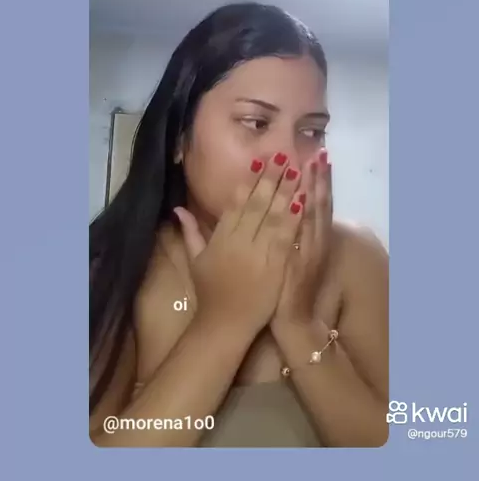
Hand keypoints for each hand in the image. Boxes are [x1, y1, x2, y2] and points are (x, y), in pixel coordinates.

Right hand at [173, 153, 304, 336]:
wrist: (224, 325)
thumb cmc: (210, 293)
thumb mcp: (195, 261)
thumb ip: (189, 232)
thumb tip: (177, 208)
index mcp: (221, 238)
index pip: (237, 203)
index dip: (250, 181)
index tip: (260, 162)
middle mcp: (239, 241)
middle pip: (257, 204)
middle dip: (271, 178)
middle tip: (283, 155)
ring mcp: (258, 254)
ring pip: (274, 217)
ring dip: (286, 192)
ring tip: (297, 170)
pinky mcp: (275, 267)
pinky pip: (286, 238)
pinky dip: (294, 219)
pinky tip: (303, 202)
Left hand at [273, 149, 332, 325]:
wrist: (293, 319)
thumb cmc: (287, 286)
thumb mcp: (291, 253)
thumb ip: (290, 229)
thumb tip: (289, 203)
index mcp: (311, 237)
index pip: (315, 201)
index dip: (318, 179)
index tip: (316, 154)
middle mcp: (316, 241)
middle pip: (319, 204)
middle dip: (319, 178)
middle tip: (319, 152)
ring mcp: (310, 252)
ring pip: (314, 216)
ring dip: (314, 190)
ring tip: (313, 166)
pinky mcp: (300, 264)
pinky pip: (303, 237)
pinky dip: (304, 219)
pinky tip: (302, 200)